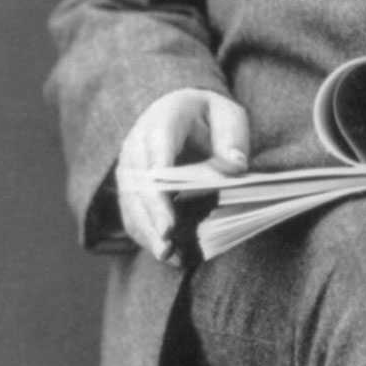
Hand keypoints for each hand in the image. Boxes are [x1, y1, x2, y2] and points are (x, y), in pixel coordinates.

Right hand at [116, 89, 248, 262]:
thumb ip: (231, 137)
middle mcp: (137, 144)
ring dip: (146, 232)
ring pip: (130, 203)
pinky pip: (131, 211)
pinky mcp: (129, 184)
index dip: (159, 196)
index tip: (168, 225)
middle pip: (137, 188)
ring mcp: (129, 165)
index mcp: (162, 122)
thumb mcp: (227, 115)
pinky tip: (167, 252)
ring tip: (168, 256)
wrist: (182, 109)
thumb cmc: (209, 114)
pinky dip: (146, 233)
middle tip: (167, 248)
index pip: (155, 160)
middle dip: (151, 221)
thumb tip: (236, 166)